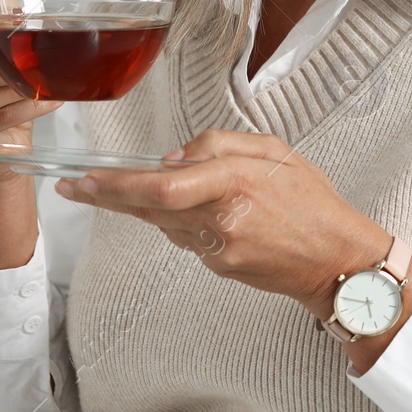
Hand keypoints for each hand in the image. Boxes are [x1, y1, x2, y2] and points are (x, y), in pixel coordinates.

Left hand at [53, 129, 388, 316]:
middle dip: (108, 196)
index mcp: (238, 182)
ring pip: (163, 222)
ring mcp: (218, 248)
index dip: (119, 184)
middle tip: (76, 187)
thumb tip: (172, 157)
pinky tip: (186, 210)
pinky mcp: (218, 266)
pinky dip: (178, 221)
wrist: (336, 259)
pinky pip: (185, 237)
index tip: (88, 178)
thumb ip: (221, 145)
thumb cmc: (313, 202)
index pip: (163, 185)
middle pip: (149, 208)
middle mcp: (223, 218)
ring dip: (139, 207)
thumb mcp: (276, 151)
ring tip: (114, 190)